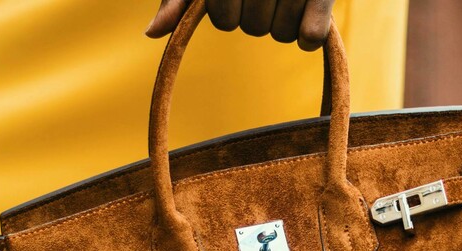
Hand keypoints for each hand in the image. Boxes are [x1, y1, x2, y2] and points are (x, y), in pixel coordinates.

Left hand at [146, 0, 336, 50]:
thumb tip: (151, 34)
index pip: (223, 17)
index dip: (224, 14)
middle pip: (253, 28)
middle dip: (254, 18)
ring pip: (281, 34)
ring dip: (282, 25)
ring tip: (286, 0)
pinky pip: (310, 35)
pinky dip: (309, 36)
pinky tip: (307, 25)